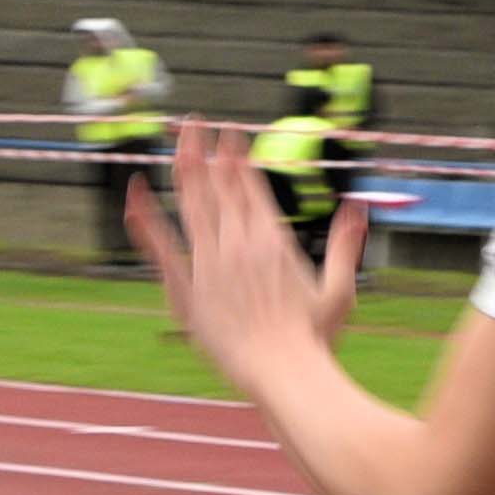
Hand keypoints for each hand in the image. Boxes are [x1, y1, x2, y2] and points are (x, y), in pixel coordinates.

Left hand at [134, 124, 365, 380]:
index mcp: (273, 241)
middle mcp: (239, 245)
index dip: (237, 157)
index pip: (250, 187)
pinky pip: (162, 246)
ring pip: (193, 206)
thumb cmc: (314, 339)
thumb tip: (358, 206)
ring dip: (183, 171)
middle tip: (194, 122)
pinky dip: (146, 218)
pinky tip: (136, 192)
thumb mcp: (339, 289)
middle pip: (218, 187)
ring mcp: (211, 264)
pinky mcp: (189, 288)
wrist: (283, 372)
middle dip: (205, 150)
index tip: (230, 135)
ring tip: (176, 143)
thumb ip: (344, 244)